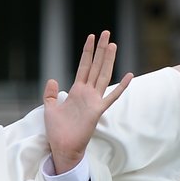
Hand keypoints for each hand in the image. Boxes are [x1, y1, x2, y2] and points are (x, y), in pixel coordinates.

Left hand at [44, 33, 132, 173]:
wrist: (62, 147)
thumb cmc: (57, 131)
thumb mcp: (50, 108)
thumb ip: (51, 93)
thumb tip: (52, 79)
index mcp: (77, 91)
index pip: (84, 66)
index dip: (87, 51)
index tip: (92, 36)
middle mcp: (87, 93)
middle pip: (96, 66)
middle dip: (101, 49)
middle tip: (106, 33)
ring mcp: (94, 101)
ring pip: (103, 75)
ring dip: (107, 60)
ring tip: (112, 44)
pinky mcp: (97, 111)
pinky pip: (111, 97)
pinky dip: (121, 87)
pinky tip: (129, 75)